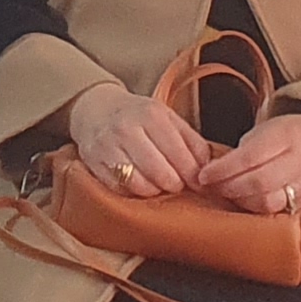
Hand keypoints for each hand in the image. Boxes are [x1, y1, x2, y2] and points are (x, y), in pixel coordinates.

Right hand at [64, 82, 212, 197]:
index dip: (192, 175)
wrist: (95, 109)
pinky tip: (138, 183)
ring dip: (154, 190)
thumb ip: (191, 141)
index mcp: (150, 115)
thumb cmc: (138, 117)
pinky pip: (120, 189)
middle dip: (174, 184)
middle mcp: (127, 129)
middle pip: (161, 172)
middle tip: (177, 184)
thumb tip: (207, 170)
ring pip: (139, 185)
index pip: (179, 154)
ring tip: (158, 183)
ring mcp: (107, 147)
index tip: (199, 184)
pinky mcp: (93, 163)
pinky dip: (133, 192)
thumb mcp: (167, 118)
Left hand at [195, 113, 300, 216]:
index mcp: (288, 135)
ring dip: (241, 201)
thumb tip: (211, 172)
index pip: (250, 157)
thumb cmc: (289, 136)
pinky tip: (244, 203)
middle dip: (229, 187)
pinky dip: (257, 209)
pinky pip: (278, 212)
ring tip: (226, 195)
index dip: (224, 170)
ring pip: (269, 202)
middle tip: (210, 187)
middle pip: (259, 182)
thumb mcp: (265, 131)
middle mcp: (300, 160)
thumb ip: (242, 151)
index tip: (204, 175)